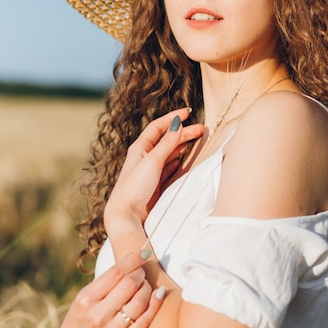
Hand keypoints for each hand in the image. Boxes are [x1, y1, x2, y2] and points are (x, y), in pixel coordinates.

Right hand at [53, 251, 163, 327]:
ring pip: (140, 301)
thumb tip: (132, 260)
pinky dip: (155, 304)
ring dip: (147, 287)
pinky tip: (158, 293)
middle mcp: (98, 315)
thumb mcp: (84, 297)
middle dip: (140, 273)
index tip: (144, 251)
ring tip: (144, 284)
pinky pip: (145, 320)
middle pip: (130, 285)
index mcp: (86, 299)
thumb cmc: (81, 318)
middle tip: (141, 271)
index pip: (115, 273)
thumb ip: (105, 282)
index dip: (133, 259)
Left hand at [104, 108, 203, 231]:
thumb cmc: (135, 186)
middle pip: (166, 140)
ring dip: (182, 146)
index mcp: (139, 148)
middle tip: (201, 129)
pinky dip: (178, 162)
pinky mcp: (156, 184)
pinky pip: (170, 168)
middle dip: (183, 133)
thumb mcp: (152, 161)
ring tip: (196, 140)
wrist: (127, 214)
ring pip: (169, 153)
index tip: (187, 112)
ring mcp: (150, 171)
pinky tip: (184, 159)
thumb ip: (167, 143)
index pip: (157, 127)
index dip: (172, 118)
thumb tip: (177, 124)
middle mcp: (144, 157)